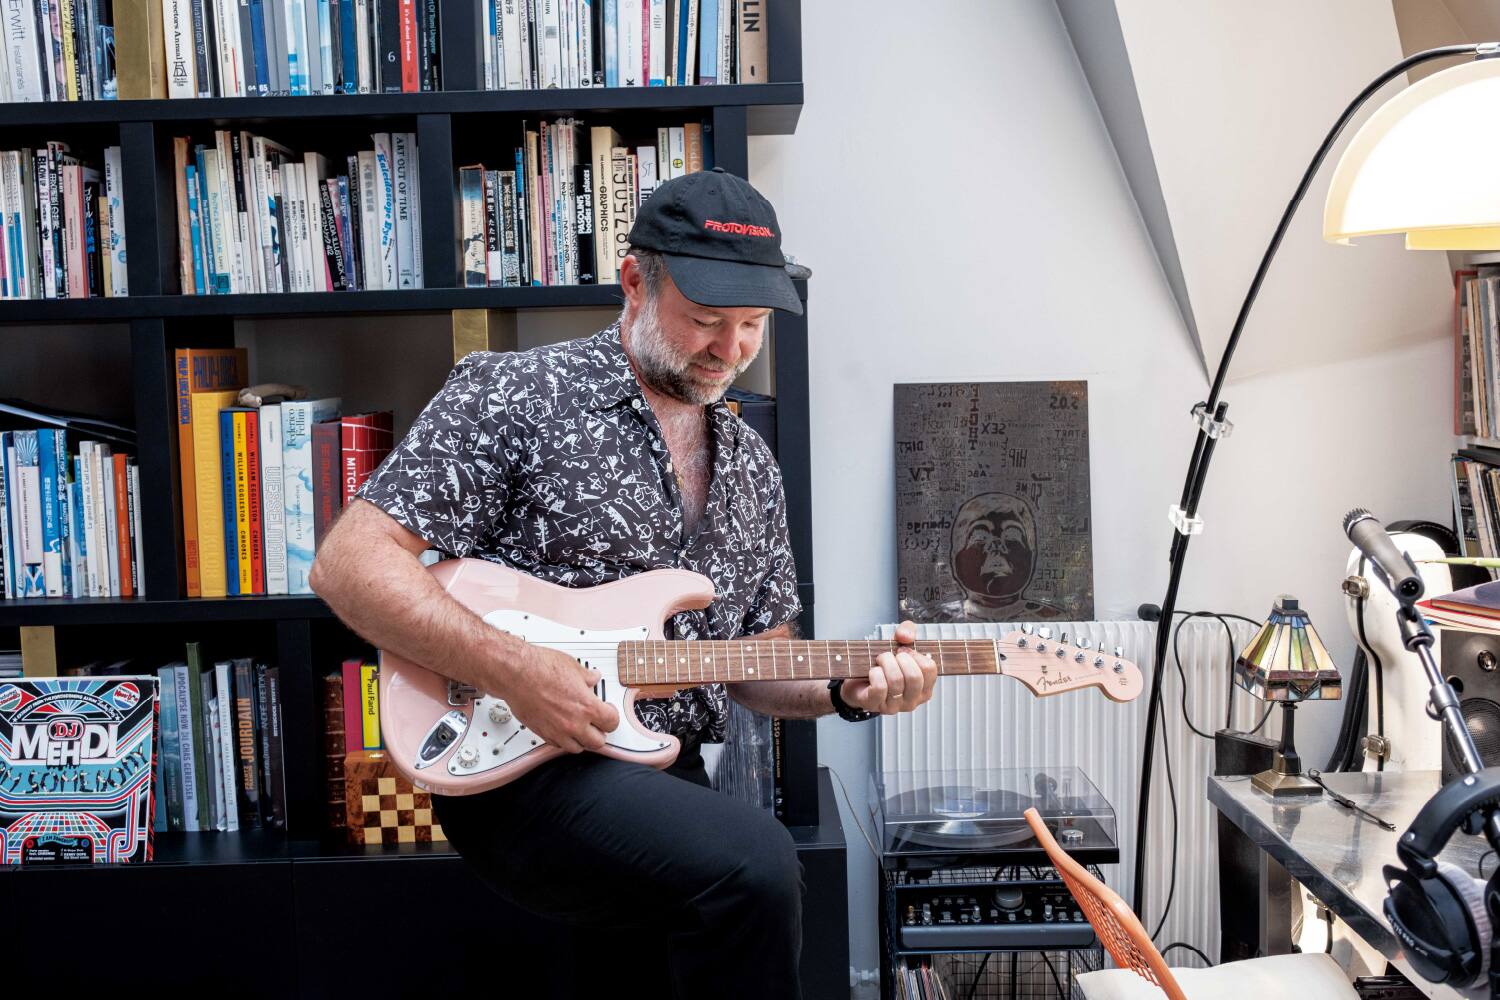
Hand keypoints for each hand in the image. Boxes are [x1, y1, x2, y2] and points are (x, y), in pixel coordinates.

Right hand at [500, 644, 620, 753]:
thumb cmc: (540, 668)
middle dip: (599, 732)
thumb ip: (587, 677)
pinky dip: (563, 740)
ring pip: (578, 748)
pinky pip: (558, 745)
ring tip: (580, 728)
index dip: (612, 717)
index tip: (608, 711)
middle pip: (597, 742)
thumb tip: (592, 678)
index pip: (612, 723)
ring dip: (582, 740)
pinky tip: (563, 729)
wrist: (515, 673)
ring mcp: (557, 731)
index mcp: (587, 706)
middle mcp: (574, 723)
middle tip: (597, 723)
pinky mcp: (542, 733)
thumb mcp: (573, 666)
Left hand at [842, 620, 936, 714]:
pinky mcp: (876, 705)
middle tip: (890, 655)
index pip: (929, 669)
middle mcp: (913, 700)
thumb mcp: (899, 644)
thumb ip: (907, 631)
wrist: (857, 680)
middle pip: (914, 677)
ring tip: (880, 661)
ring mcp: (895, 706)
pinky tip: (873, 672)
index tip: (903, 651)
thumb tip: (905, 636)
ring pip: (896, 680)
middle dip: (900, 659)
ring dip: (885, 663)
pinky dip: (875, 673)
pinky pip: (879, 687)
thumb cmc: (883, 665)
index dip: (915, 654)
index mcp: (924, 688)